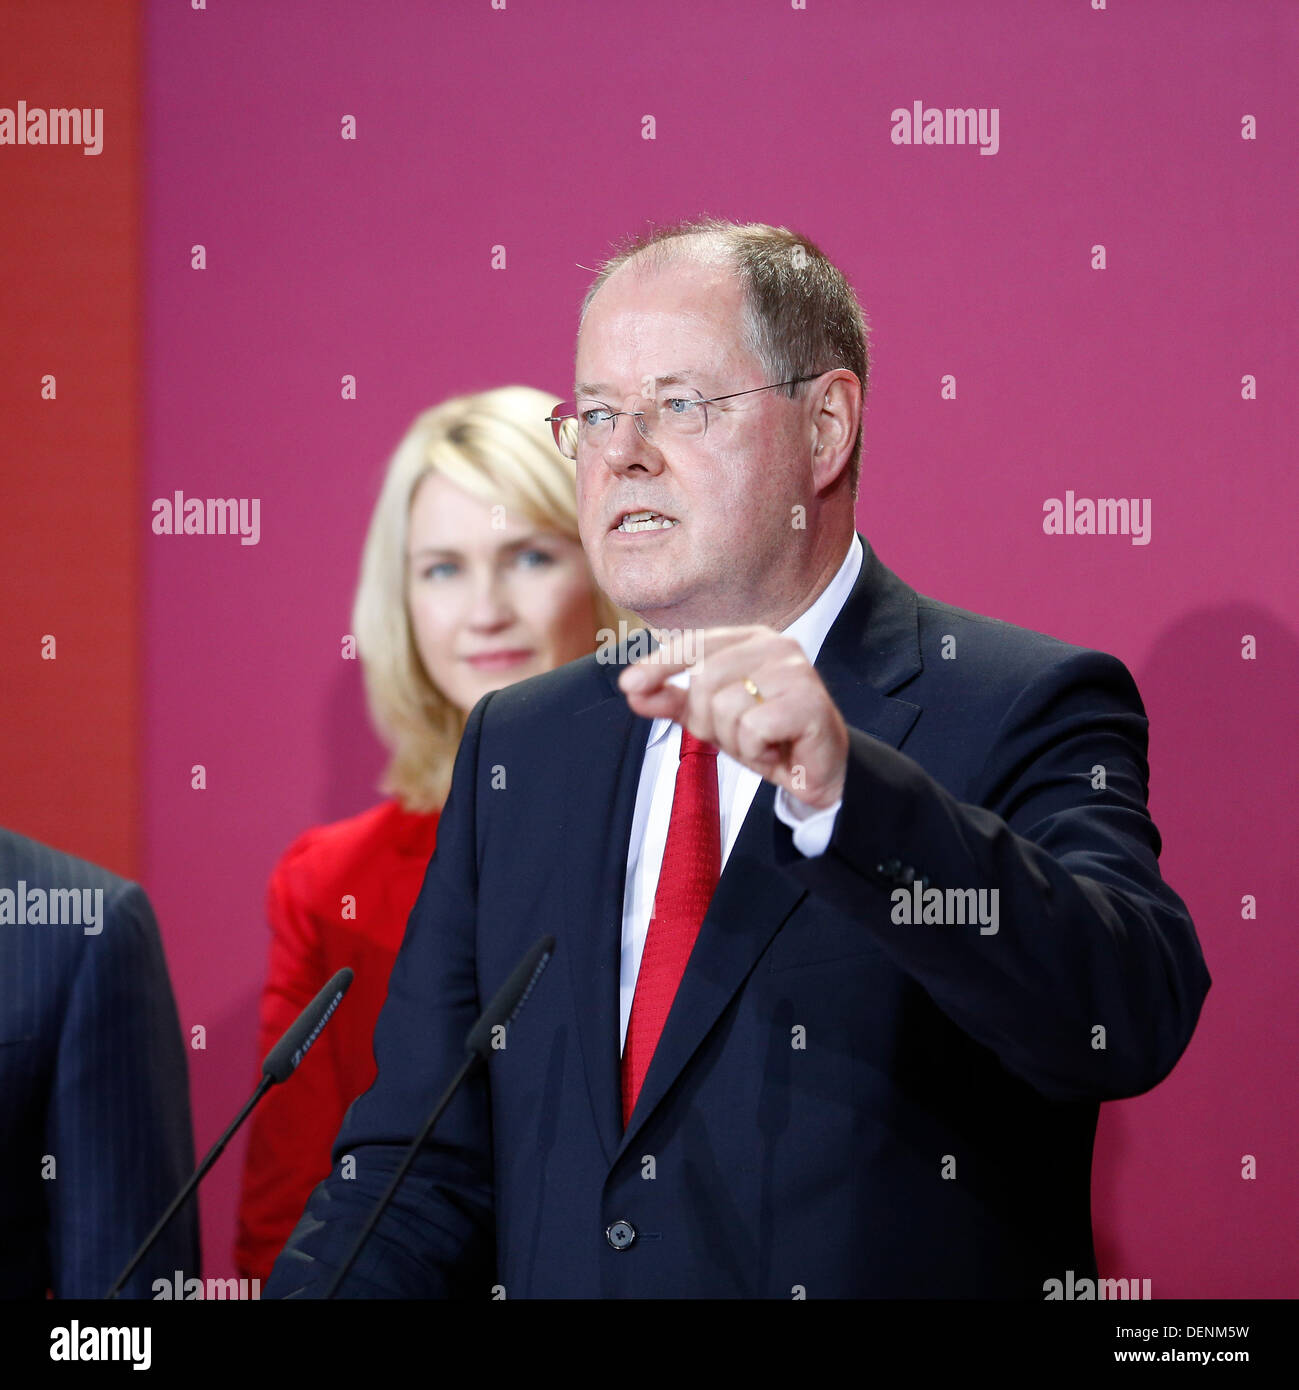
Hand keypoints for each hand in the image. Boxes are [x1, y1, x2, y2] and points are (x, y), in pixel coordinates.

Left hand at [618, 626, 849, 809]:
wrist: (819, 770)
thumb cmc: (768, 737)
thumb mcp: (711, 718)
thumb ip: (673, 700)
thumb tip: (632, 689)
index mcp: (750, 639)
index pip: (695, 644)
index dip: (660, 665)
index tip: (628, 685)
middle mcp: (775, 645)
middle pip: (704, 679)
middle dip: (708, 721)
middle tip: (738, 738)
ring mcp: (795, 671)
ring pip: (726, 707)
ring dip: (736, 741)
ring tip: (762, 744)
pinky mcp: (809, 701)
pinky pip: (753, 728)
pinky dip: (758, 751)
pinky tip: (777, 750)